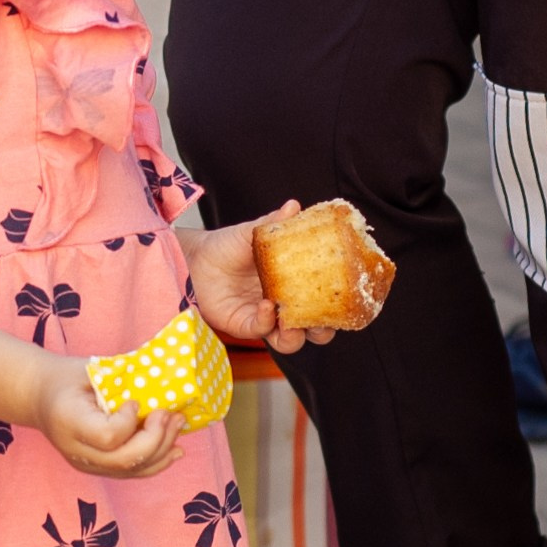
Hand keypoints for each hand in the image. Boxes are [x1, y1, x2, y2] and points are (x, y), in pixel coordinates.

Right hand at [33, 358, 184, 478]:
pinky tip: (175, 450)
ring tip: (178, 424)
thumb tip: (163, 379)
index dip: (130, 423)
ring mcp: (86, 464)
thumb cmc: (68, 377)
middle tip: (171, 414)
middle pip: (124, 460)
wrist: (39, 397)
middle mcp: (76, 450)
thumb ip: (121, 378)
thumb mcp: (89, 369)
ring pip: (131, 471)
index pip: (107, 437)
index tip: (136, 402)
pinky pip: (131, 473)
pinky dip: (157, 462)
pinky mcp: (97, 468)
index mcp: (69, 421)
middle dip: (156, 439)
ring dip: (163, 450)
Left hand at [181, 202, 337, 355]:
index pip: (324, 302)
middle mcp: (283, 305)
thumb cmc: (228, 245)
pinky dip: (268, 321)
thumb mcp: (254, 232)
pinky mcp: (245, 325)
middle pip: (313, 330)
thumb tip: (294, 206)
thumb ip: (274, 221)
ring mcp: (265, 318)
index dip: (338, 306)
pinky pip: (262, 330)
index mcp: (294, 284)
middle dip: (323, 330)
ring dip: (297, 334)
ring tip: (295, 320)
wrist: (197, 257)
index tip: (349, 298)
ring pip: (290, 340)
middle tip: (324, 320)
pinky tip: (268, 305)